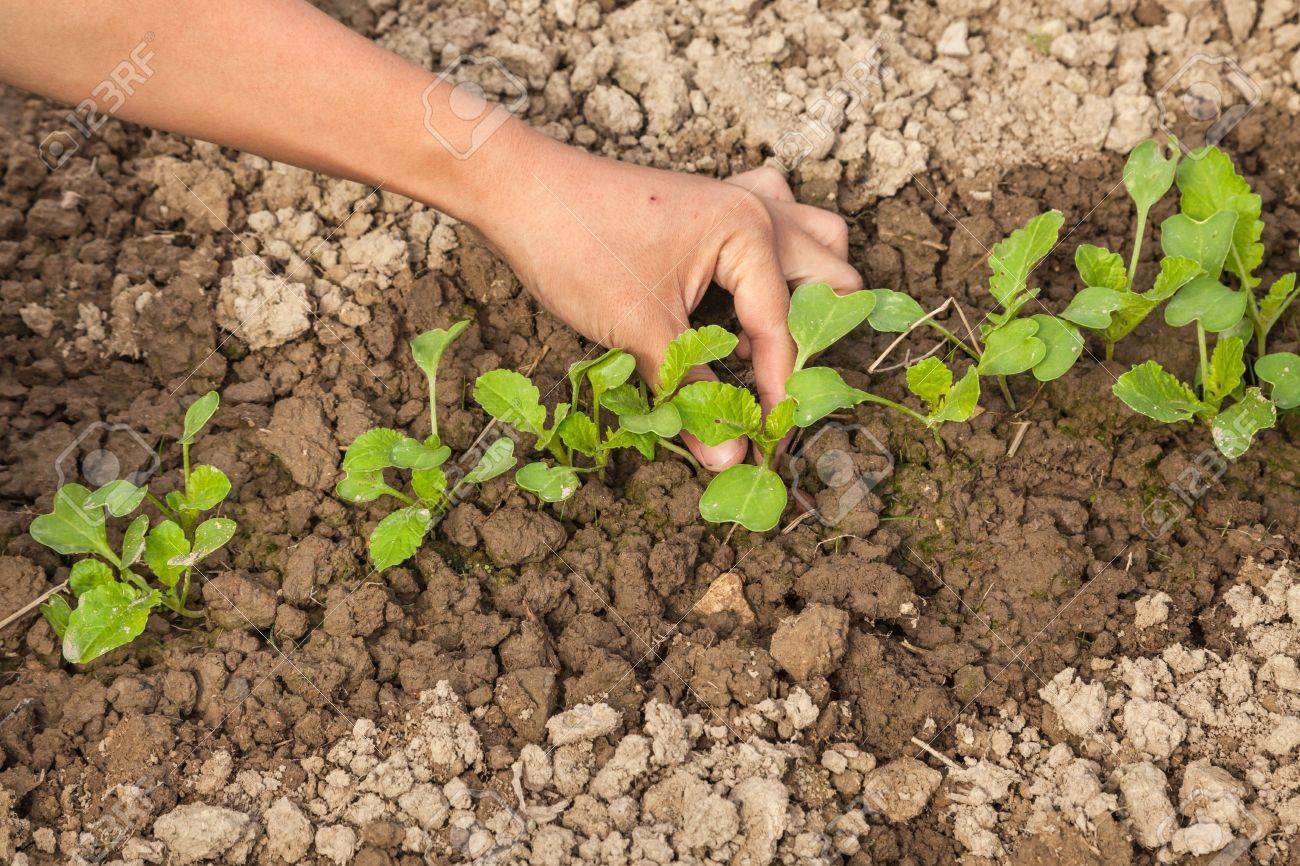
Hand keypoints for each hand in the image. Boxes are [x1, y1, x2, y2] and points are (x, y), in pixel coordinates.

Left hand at [469, 126, 862, 469]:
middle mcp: (757, 208)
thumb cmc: (578, 247)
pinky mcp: (710, 201)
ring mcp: (737, 197)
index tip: (770, 441)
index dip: (776, 392)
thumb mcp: (640, 331)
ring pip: (811, 240)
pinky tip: (734, 300)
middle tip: (774, 387)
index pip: (781, 328)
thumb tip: (728, 457)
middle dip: (813, 336)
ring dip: (804, 292)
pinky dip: (769, 264)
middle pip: (831, 274)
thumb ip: (691, 393)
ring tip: (761, 344)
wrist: (518, 189)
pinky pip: (770, 224)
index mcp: (749, 233)